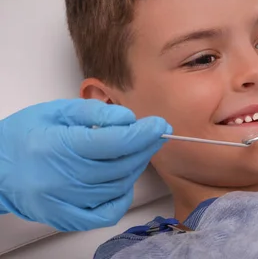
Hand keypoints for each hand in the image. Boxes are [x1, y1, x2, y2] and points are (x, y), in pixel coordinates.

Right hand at [0, 99, 171, 230]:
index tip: (159, 124)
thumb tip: (128, 119)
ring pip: (118, 186)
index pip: (114, 142)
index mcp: (60, 146)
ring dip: (134, 167)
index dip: (143, 133)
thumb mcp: (56, 111)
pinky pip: (108, 212)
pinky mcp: (67, 217)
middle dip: (144, 147)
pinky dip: (122, 196)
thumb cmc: (25, 135)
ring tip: (134, 151)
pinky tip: (122, 180)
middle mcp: (63, 178)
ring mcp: (65, 202)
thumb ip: (94, 113)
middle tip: (154, 134)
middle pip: (121, 165)